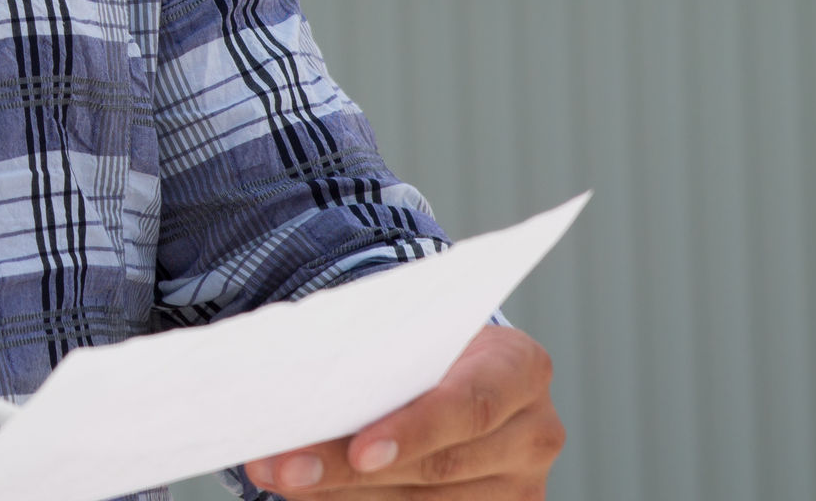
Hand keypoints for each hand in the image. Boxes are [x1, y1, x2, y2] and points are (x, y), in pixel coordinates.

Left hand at [244, 325, 563, 498]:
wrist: (466, 371)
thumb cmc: (427, 344)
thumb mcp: (414, 331)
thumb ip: (375, 355)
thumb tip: (296, 391)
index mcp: (521, 368)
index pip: (473, 404)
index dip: (416, 430)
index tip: (360, 450)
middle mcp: (534, 433)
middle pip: (440, 466)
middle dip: (350, 470)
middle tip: (283, 468)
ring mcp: (521, 486)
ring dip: (344, 494)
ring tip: (282, 478)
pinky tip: (316, 494)